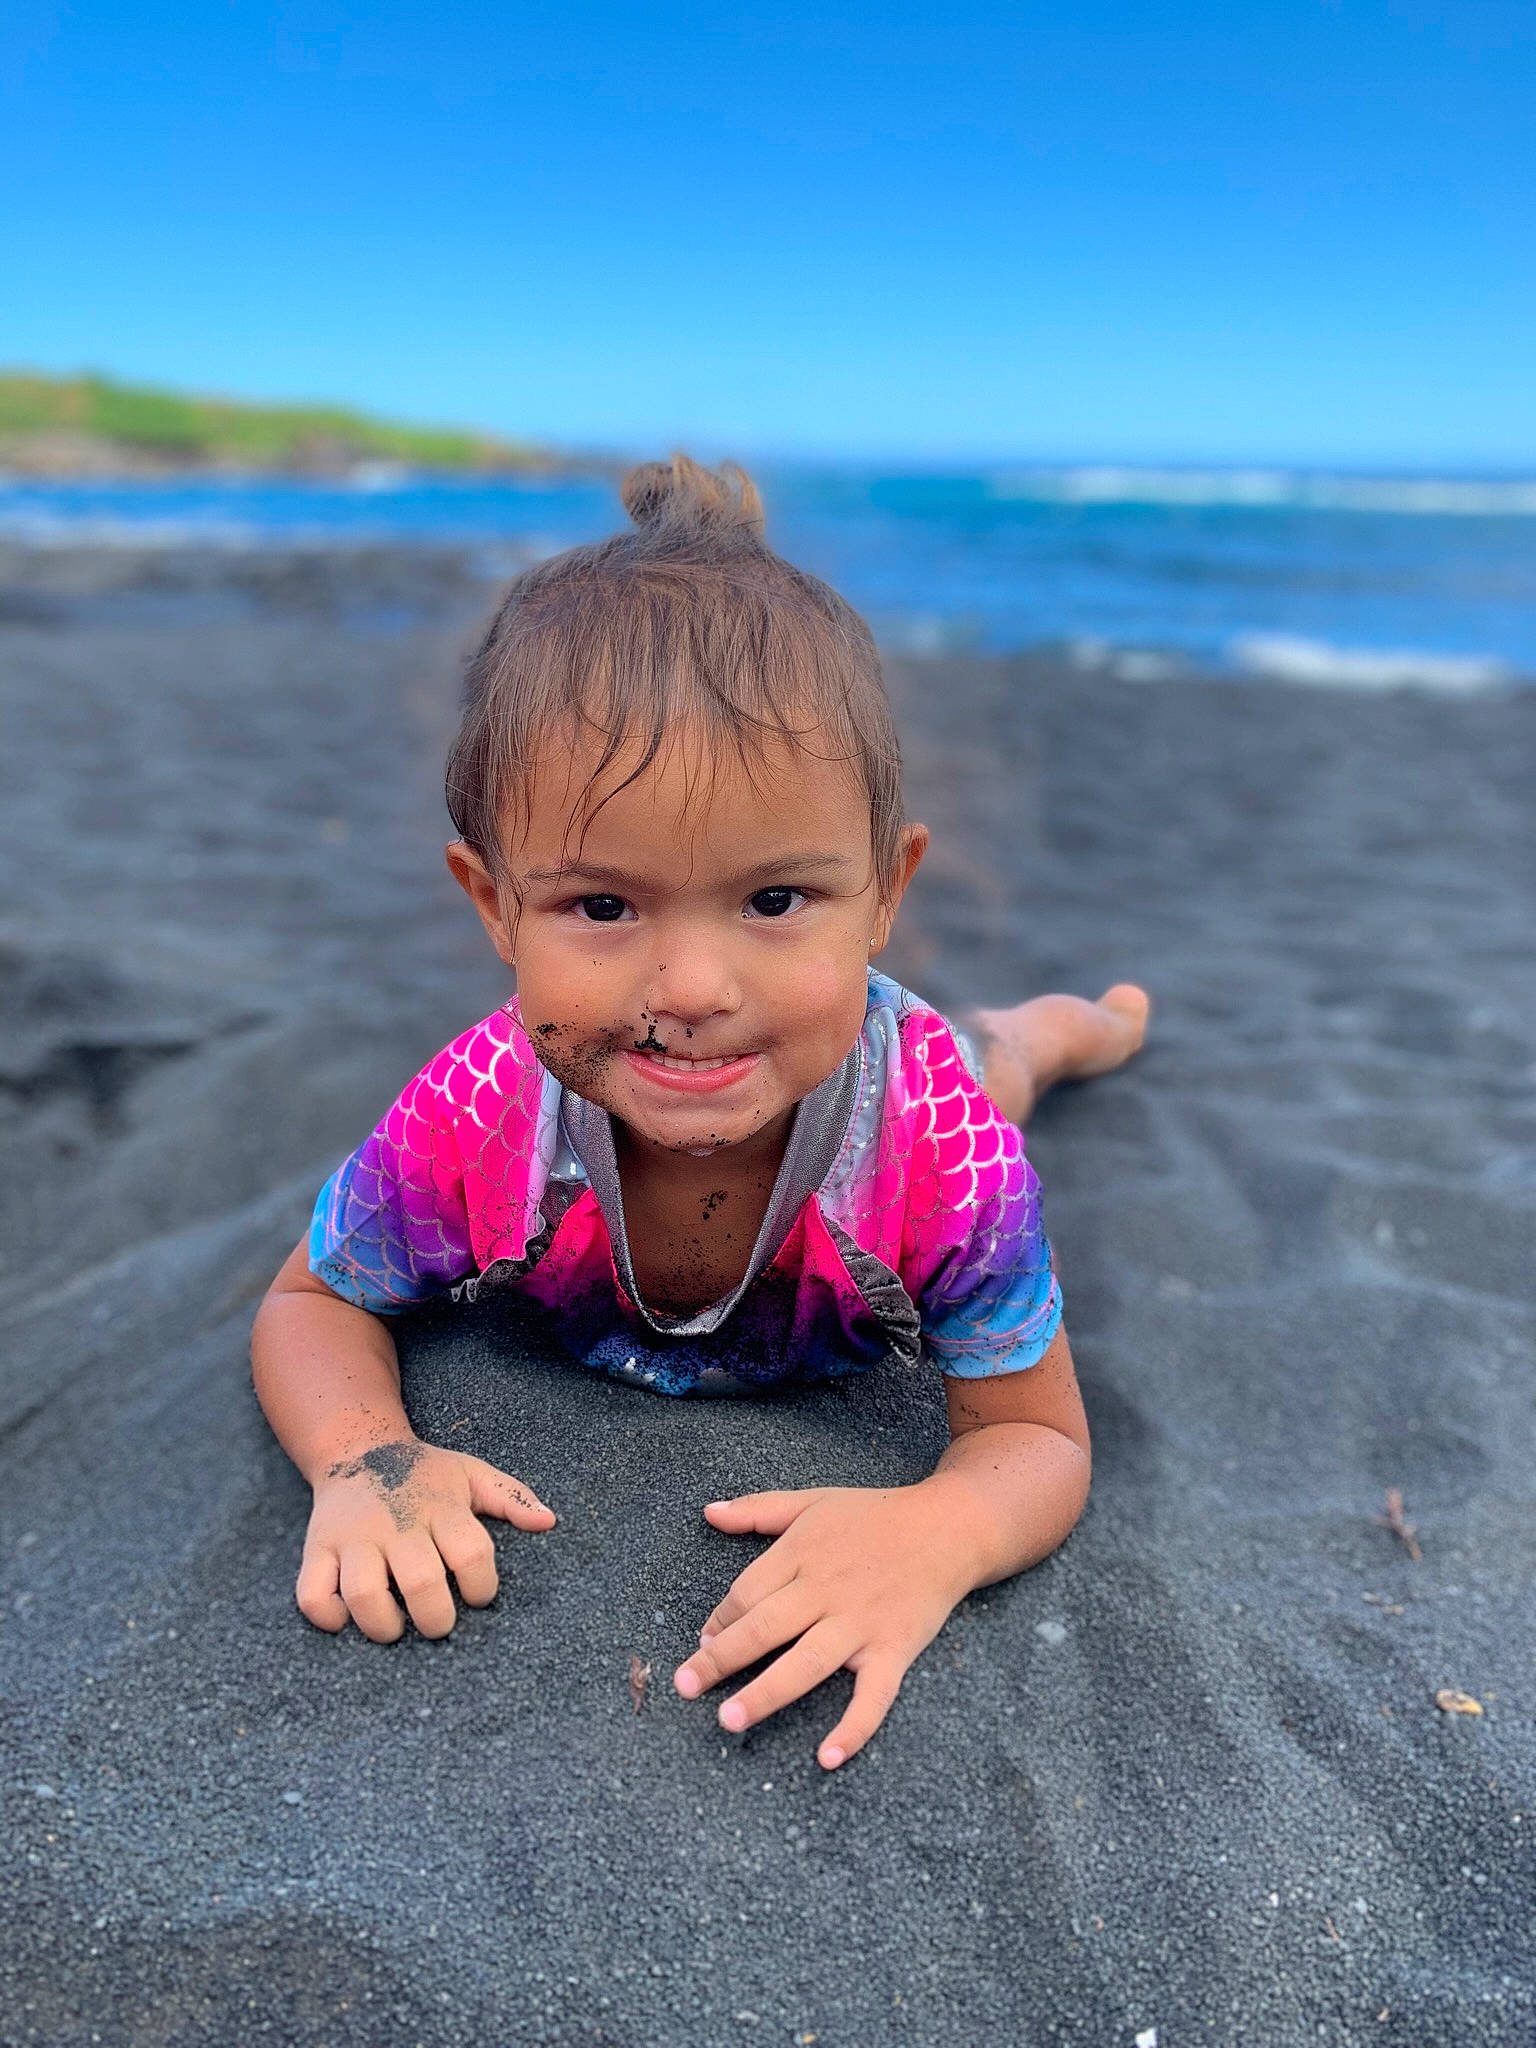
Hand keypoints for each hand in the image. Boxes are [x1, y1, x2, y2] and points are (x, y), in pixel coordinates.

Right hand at [296, 1437, 554, 1641]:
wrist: (357, 1447)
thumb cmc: (423, 1473)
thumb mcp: (470, 1473)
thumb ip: (510, 1497)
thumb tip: (549, 1522)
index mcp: (440, 1507)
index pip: (472, 1553)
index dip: (482, 1586)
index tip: (477, 1595)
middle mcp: (396, 1522)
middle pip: (422, 1582)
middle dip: (437, 1618)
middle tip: (439, 1622)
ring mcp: (353, 1537)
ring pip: (363, 1594)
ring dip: (383, 1624)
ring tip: (397, 1627)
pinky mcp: (317, 1549)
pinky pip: (312, 1595)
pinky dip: (329, 1617)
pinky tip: (348, 1618)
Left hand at [673, 1482, 983, 1768]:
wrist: (949, 1527)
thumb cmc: (875, 1516)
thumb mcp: (812, 1502)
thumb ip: (758, 1509)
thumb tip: (708, 1512)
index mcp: (802, 1553)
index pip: (746, 1593)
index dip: (719, 1621)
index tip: (703, 1643)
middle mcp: (826, 1590)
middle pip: (764, 1627)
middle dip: (720, 1659)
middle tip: (685, 1687)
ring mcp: (861, 1623)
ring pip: (806, 1663)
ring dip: (766, 1693)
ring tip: (728, 1719)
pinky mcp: (895, 1649)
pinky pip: (873, 1695)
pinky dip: (853, 1728)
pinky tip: (827, 1757)